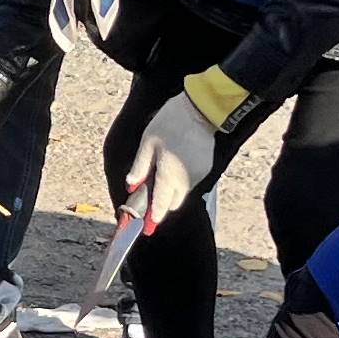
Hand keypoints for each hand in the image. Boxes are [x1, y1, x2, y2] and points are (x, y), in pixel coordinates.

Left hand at [122, 98, 217, 230]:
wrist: (201, 109)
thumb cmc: (171, 123)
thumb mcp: (148, 143)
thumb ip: (140, 167)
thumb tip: (131, 185)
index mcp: (169, 177)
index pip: (160, 206)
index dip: (152, 218)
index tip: (146, 228)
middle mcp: (186, 181)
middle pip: (172, 203)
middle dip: (161, 201)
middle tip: (149, 187)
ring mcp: (199, 175)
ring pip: (182, 191)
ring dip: (171, 187)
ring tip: (163, 166)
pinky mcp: (206, 168)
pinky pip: (190, 180)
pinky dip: (182, 176)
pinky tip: (177, 159)